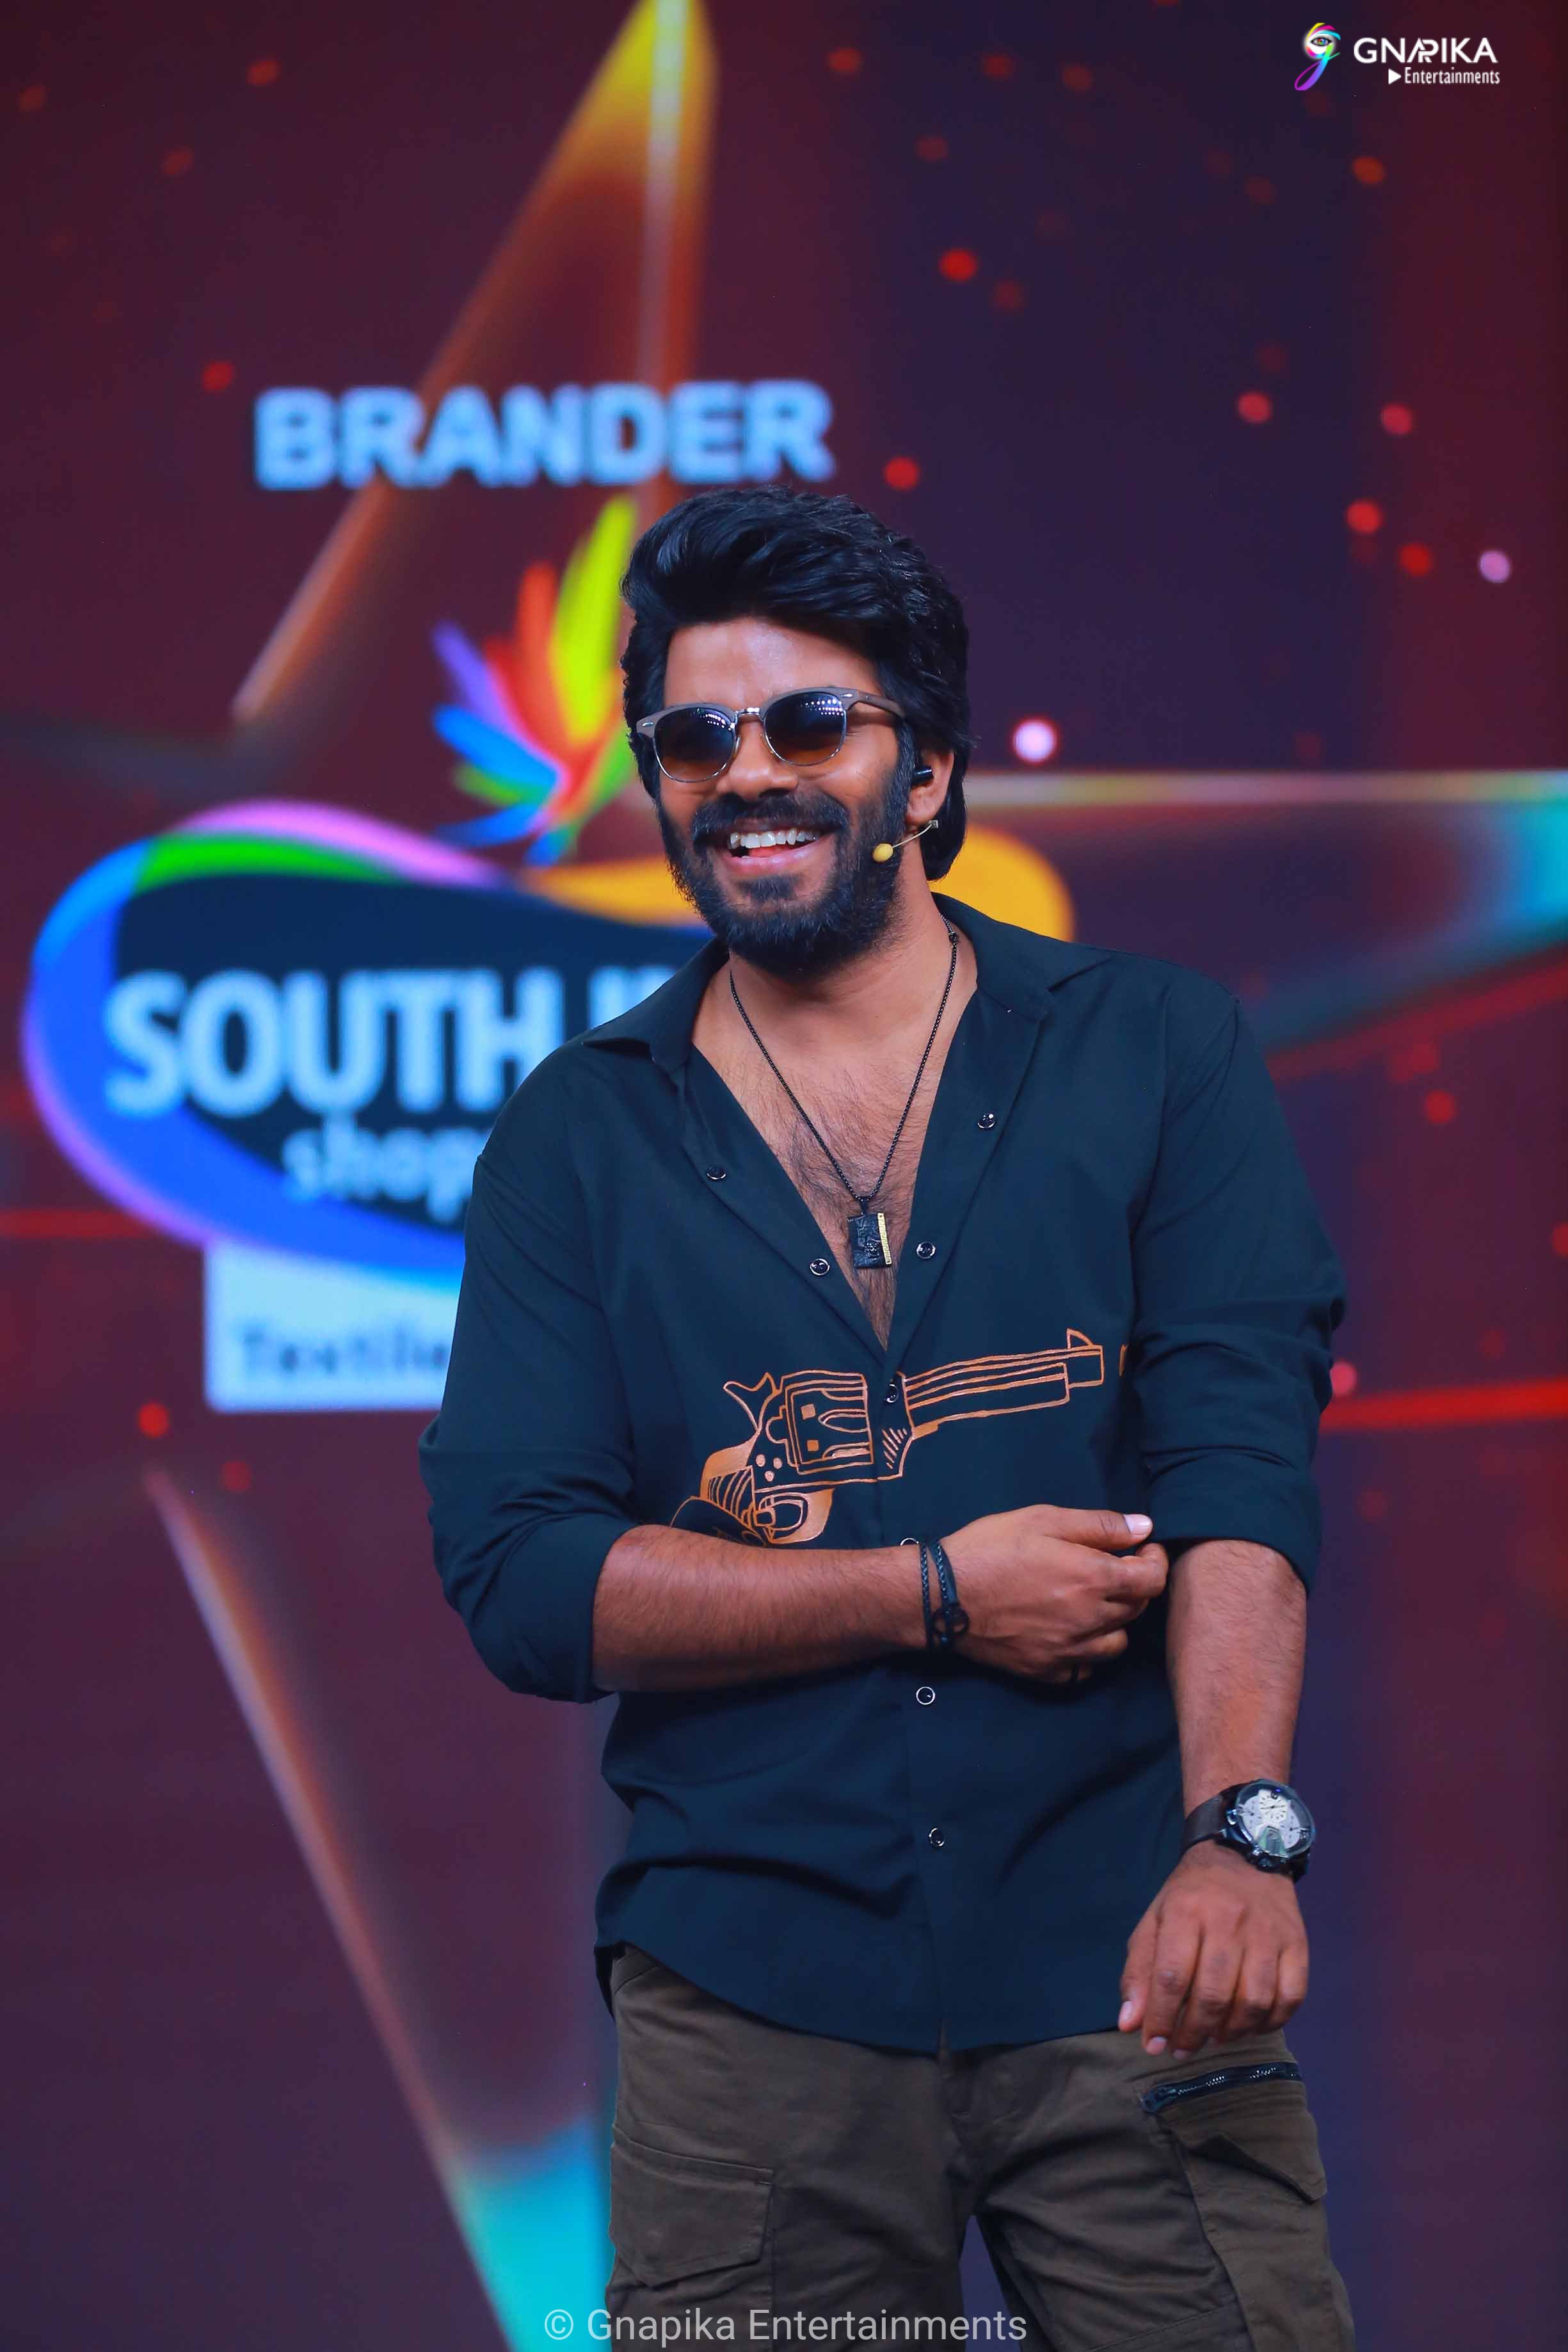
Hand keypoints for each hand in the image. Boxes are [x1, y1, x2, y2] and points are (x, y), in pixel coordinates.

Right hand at [940, 1504, 1166, 1682]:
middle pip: (1138, 1609)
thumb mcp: (1043, 1520)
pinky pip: (1087, 1668)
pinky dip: (1088, 1651)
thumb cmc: (991, 1548)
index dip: (1156, 1561)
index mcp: (1094, 1579)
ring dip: (1115, 1622)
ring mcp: (1070, 1651)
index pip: (1153, 1579)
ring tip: (1092, 1602)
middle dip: (1134, 1585)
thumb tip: (1145, 1528)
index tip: (1144, 1550)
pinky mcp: (1049, 1671)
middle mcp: (1090, 1621)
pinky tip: (1071, 1631)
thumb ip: (1099, 1525)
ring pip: (1118, 1643)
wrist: (941, 1596)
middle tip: (1112, 1568)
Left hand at [1118, 1841, 1308, 2057]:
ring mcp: (1267, 1934)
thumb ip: (1140, 1972)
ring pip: (1254, 2001)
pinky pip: (1291, 1997)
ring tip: (1214, 2036)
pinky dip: (1271, 2023)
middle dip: (1194, 2033)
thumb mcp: (1155, 1922)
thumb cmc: (1191, 1896)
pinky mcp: (1297, 1943)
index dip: (1161, 2019)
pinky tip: (1251, 2026)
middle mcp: (1228, 1922)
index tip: (1153, 2045)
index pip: (1172, 1977)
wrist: (1242, 1855)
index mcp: (1186, 1912)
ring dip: (1231, 2032)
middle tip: (1183, 2048)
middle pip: (1213, 1995)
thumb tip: (1130, 2025)